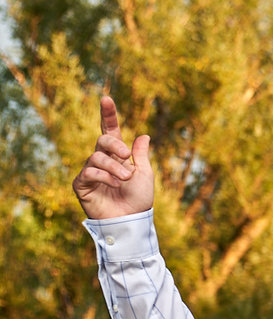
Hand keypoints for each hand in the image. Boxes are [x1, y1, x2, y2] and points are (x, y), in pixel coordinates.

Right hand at [72, 96, 154, 218]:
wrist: (131, 219)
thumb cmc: (139, 199)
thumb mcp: (145, 173)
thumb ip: (140, 154)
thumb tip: (144, 135)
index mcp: (118, 155)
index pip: (111, 131)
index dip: (108, 115)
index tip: (106, 98)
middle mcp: (102, 161)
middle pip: (102, 141)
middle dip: (114, 145)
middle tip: (126, 156)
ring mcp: (90, 172)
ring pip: (96, 157)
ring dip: (113, 167)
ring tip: (125, 179)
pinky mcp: (81, 185)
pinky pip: (88, 172)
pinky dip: (103, 176)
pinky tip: (114, 184)